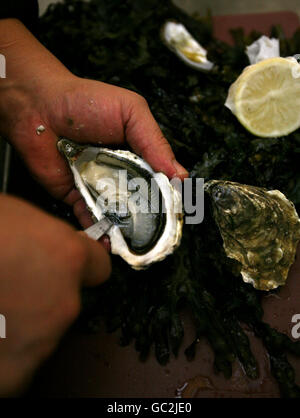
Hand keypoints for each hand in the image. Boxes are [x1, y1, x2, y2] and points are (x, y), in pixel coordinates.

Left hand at [0, 19, 187, 227]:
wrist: (39, 107)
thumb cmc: (86, 102)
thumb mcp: (131, 112)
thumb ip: (155, 142)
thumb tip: (180, 175)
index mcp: (138, 153)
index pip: (159, 179)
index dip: (168, 196)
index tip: (176, 213)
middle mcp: (121, 172)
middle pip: (140, 200)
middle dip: (149, 218)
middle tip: (157, 235)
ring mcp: (99, 186)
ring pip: (117, 212)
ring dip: (126, 228)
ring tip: (135, 245)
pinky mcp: (76, 196)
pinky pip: (90, 217)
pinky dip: (98, 229)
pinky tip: (109, 241)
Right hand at [0, 194, 110, 394]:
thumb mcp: (16, 219)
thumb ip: (46, 238)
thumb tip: (49, 248)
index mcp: (67, 256)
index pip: (99, 266)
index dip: (81, 265)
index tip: (70, 268)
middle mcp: (64, 300)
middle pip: (70, 300)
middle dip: (48, 294)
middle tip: (15, 286)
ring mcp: (42, 337)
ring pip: (47, 331)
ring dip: (27, 322)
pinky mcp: (15, 369)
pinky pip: (21, 364)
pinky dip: (8, 353)